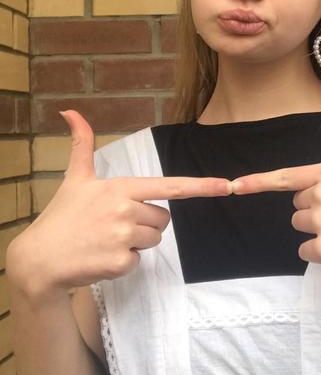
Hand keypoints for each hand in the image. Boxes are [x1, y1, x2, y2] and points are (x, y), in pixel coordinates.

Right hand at [7, 110, 231, 294]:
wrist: (39, 259)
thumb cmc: (61, 217)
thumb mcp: (74, 179)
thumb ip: (82, 145)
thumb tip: (70, 111)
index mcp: (120, 187)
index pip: (169, 186)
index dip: (200, 186)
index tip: (226, 186)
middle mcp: (125, 208)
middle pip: (163, 218)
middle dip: (145, 223)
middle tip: (113, 225)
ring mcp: (123, 236)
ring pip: (154, 239)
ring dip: (135, 244)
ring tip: (106, 240)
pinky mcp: (120, 262)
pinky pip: (139, 261)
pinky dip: (124, 263)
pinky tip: (101, 258)